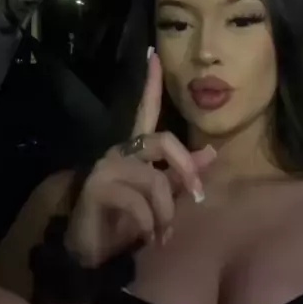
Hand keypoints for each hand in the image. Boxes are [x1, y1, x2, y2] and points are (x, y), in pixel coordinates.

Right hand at [65, 50, 215, 267]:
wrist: (92, 249)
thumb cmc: (125, 220)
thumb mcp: (161, 196)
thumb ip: (182, 174)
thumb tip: (210, 151)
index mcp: (136, 149)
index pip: (146, 109)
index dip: (151, 83)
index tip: (154, 54)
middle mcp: (121, 151)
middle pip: (162, 140)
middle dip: (186, 167)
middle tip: (197, 195)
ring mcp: (108, 167)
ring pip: (155, 180)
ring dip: (166, 213)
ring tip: (163, 234)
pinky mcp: (99, 188)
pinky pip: (139, 203)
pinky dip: (150, 224)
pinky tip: (148, 237)